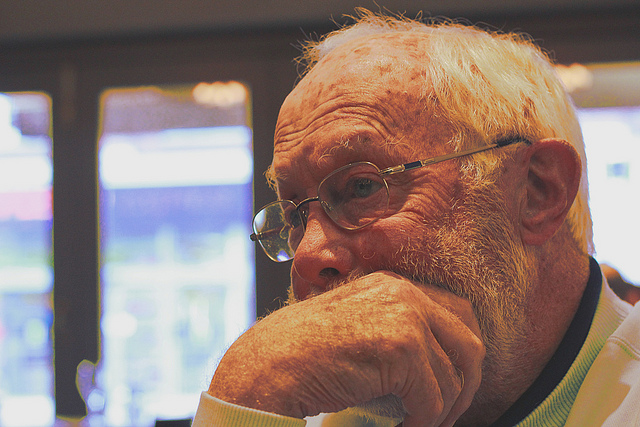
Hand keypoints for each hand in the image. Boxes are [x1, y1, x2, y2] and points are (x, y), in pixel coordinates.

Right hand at [208, 271, 484, 426]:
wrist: (267, 366)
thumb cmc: (303, 355)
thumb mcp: (356, 328)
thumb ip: (392, 332)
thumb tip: (436, 365)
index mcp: (392, 285)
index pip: (457, 314)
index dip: (460, 357)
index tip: (448, 388)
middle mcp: (403, 292)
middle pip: (470, 342)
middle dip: (464, 385)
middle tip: (443, 413)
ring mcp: (404, 314)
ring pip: (455, 376)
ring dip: (442, 410)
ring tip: (418, 423)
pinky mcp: (401, 345)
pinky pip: (434, 398)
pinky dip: (424, 422)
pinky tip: (403, 426)